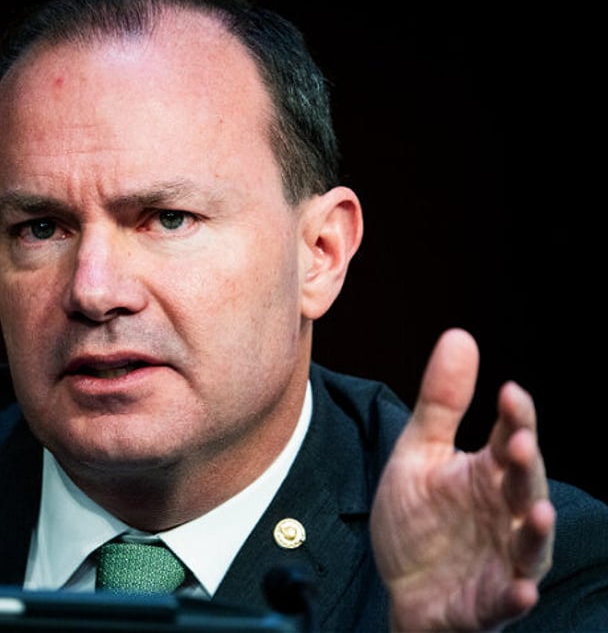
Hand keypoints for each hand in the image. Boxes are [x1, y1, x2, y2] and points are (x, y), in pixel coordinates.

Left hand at [370, 328, 554, 631]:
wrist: (401, 584)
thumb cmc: (419, 518)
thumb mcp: (418, 454)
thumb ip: (440, 403)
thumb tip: (459, 335)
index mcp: (486, 475)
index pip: (507, 440)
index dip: (514, 418)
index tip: (509, 392)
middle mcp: (503, 514)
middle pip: (522, 487)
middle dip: (523, 467)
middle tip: (516, 443)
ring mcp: (500, 560)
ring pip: (528, 546)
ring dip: (534, 531)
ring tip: (535, 512)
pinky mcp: (486, 603)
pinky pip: (504, 601)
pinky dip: (513, 596)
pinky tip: (519, 589)